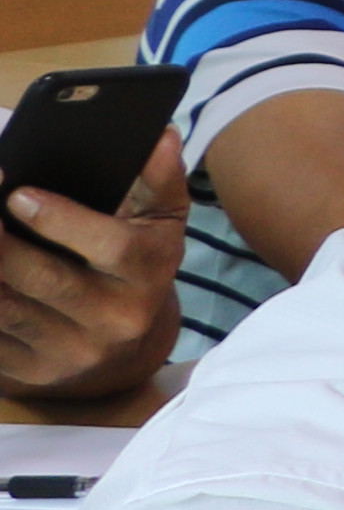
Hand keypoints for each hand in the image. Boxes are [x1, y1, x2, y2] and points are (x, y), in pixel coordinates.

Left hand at [0, 128, 184, 411]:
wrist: (126, 352)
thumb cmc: (136, 269)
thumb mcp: (159, 224)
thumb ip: (159, 180)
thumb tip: (161, 137)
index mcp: (149, 274)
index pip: (111, 247)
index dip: (60, 221)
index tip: (18, 195)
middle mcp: (116, 319)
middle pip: (44, 278)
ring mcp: (71, 352)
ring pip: (6, 310)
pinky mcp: (33, 372)